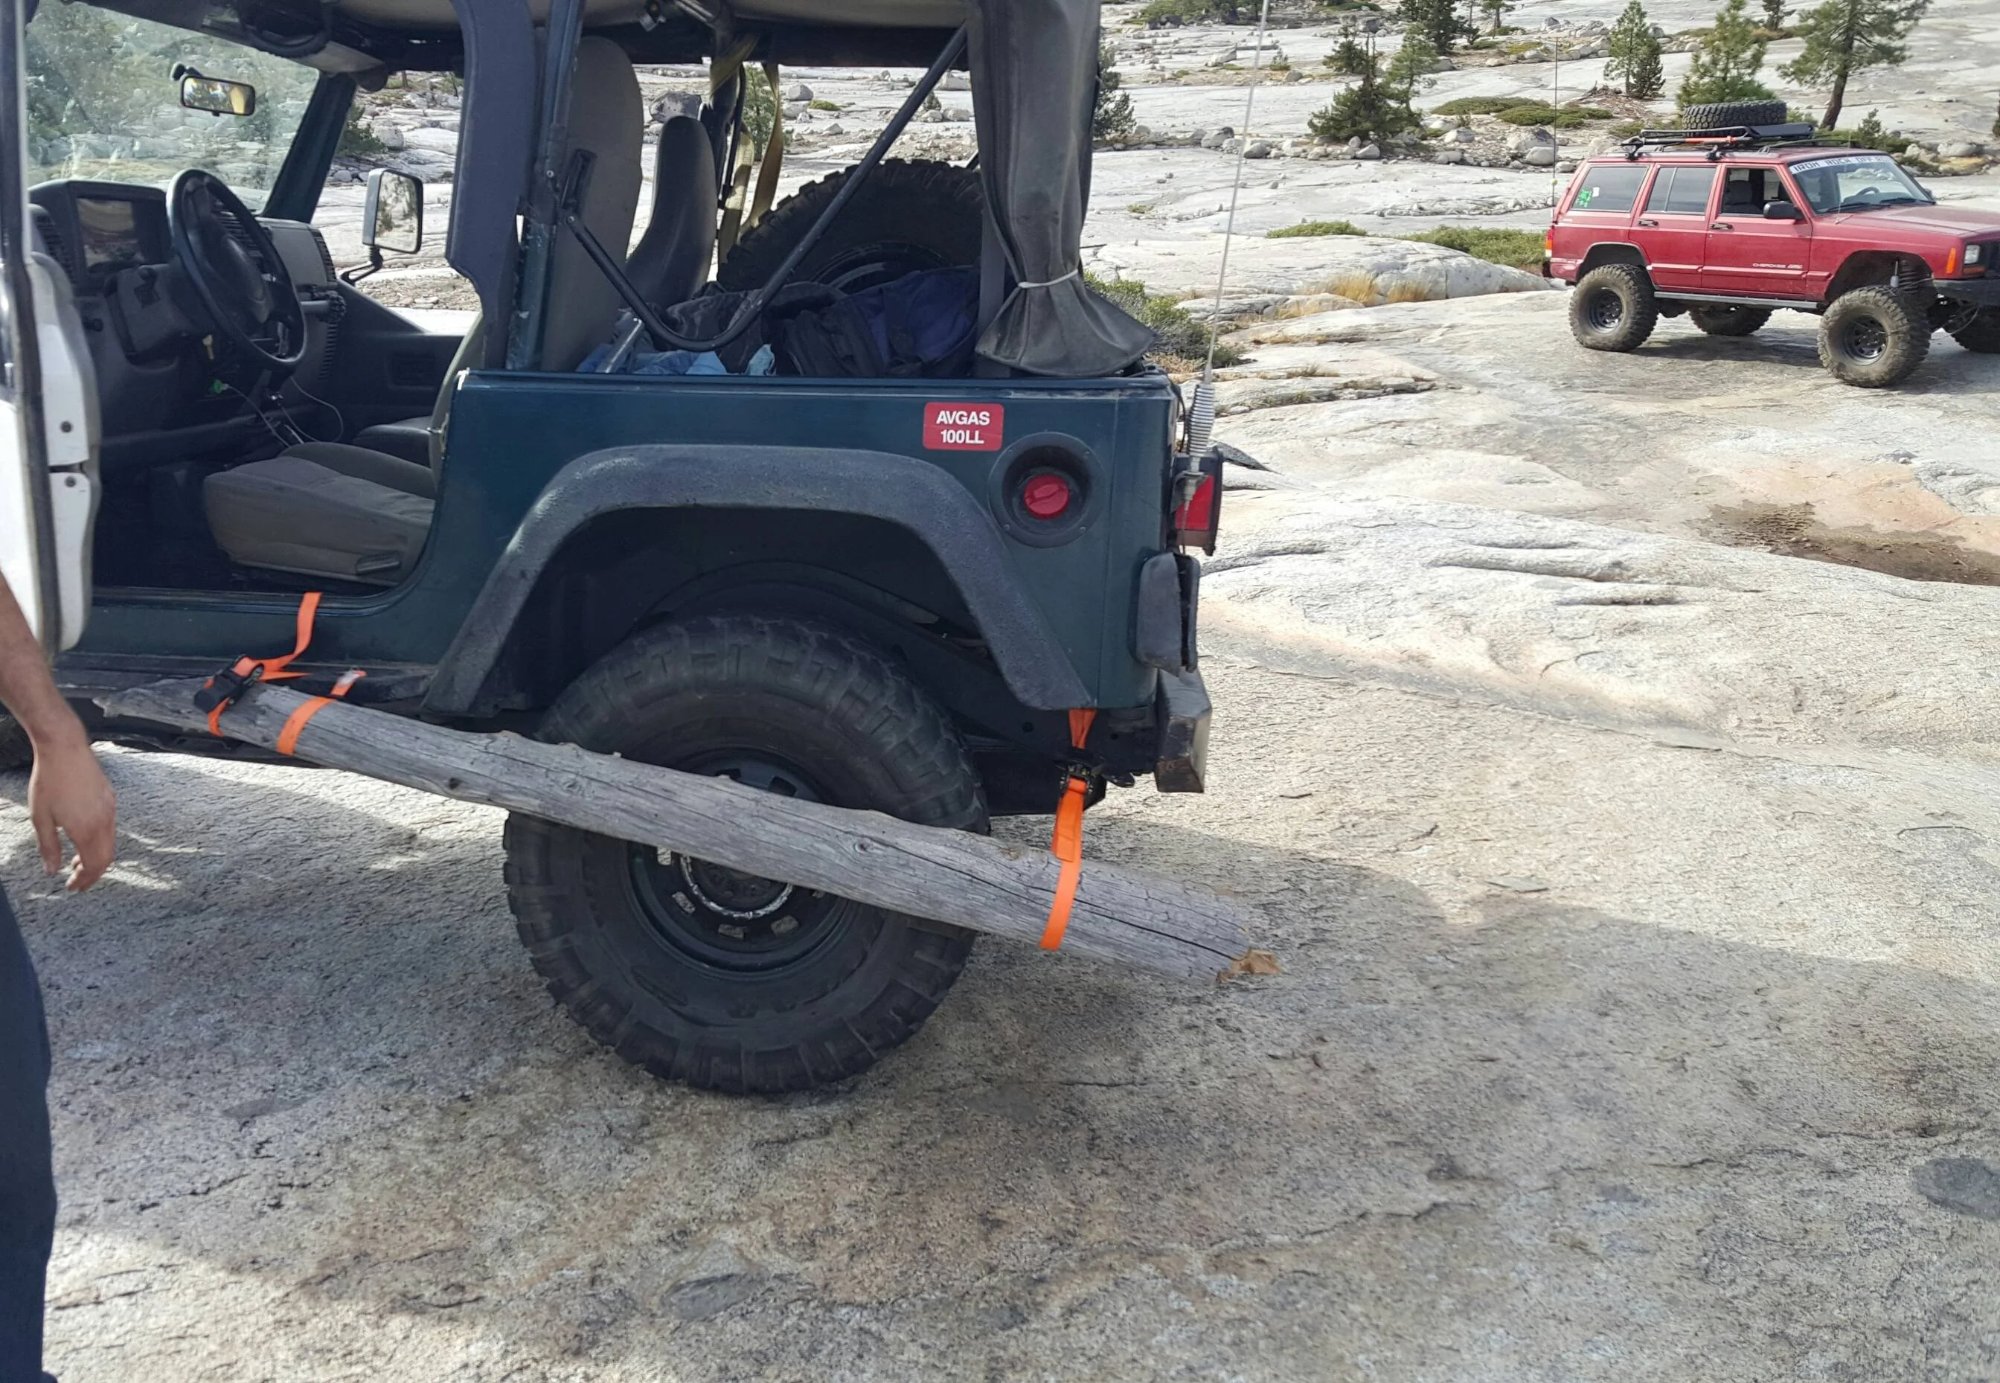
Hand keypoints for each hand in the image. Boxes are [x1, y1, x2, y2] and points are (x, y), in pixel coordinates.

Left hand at [28, 733, 115, 890]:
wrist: (65, 749)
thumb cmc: (50, 781)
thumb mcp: (41, 817)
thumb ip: (48, 847)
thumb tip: (52, 870)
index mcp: (86, 830)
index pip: (92, 865)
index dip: (84, 880)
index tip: (73, 887)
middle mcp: (104, 822)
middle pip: (106, 858)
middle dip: (92, 874)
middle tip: (77, 882)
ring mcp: (110, 810)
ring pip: (110, 844)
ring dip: (95, 857)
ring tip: (76, 862)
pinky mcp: (110, 800)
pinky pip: (110, 829)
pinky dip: (100, 842)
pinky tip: (84, 838)